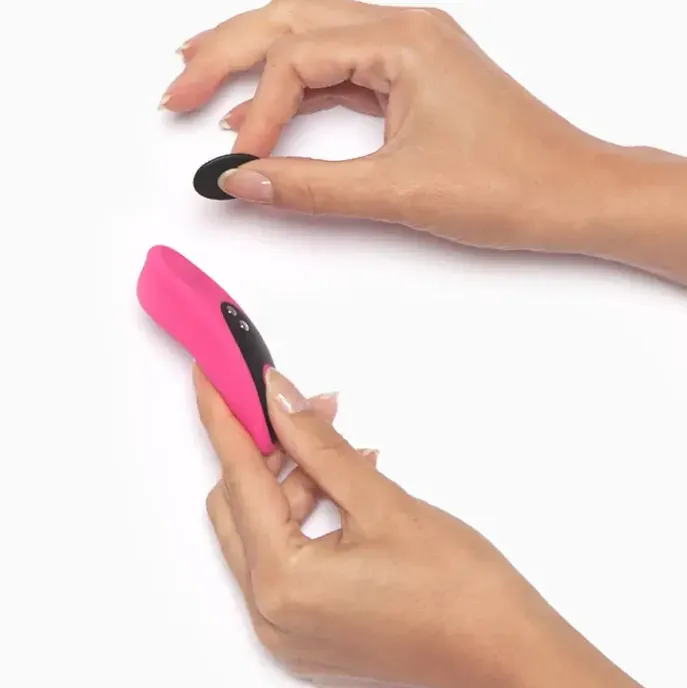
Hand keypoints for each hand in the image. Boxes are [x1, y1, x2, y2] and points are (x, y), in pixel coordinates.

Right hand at [162, 1, 686, 283]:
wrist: (571, 195)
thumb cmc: (511, 183)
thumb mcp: (398, 191)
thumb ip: (310, 188)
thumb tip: (242, 180)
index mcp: (403, 41)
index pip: (298, 58)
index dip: (259, 111)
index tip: (238, 160)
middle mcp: (403, 34)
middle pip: (291, 23)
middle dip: (227, 53)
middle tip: (178, 84)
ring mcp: (407, 57)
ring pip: (312, 42)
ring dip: (256, 62)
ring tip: (203, 79)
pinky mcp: (411, 84)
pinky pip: (338, 73)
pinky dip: (297, 91)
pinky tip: (268, 110)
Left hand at [194, 365, 641, 687]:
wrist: (508, 655)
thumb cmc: (460, 591)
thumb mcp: (382, 502)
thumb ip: (319, 445)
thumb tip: (280, 399)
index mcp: (283, 582)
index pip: (238, 476)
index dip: (224, 417)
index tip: (212, 377)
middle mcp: (272, 613)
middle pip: (242, 504)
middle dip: (268, 448)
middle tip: (299, 406)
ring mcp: (288, 628)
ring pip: (265, 528)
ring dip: (295, 480)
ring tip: (344, 446)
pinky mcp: (310, 629)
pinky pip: (287, 555)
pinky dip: (307, 513)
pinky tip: (346, 484)